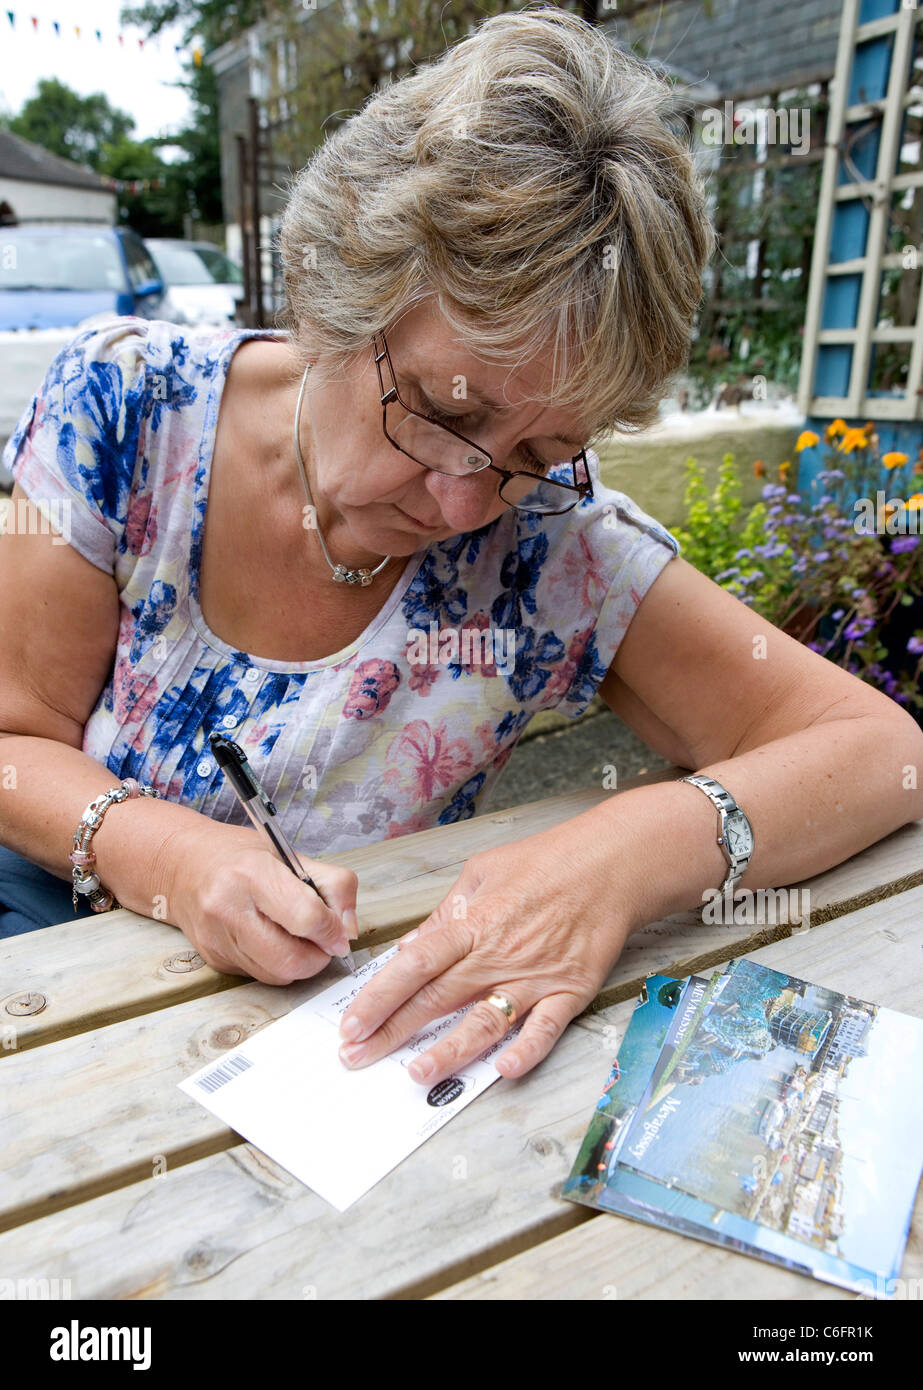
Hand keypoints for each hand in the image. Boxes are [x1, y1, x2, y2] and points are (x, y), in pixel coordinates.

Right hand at [162, 818, 358, 983]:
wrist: (183, 865)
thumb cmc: (240, 856)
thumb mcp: (291, 855)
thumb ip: (333, 886)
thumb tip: (349, 930)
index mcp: (252, 873)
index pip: (306, 917)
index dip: (332, 930)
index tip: (340, 932)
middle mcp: (228, 909)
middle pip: (291, 959)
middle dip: (318, 957)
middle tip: (322, 941)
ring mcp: (217, 939)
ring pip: (277, 975)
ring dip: (299, 964)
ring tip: (297, 937)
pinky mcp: (214, 959)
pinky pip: (259, 975)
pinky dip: (276, 964)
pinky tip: (272, 939)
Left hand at [337, 820, 630, 1083]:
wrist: (608, 865)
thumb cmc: (544, 863)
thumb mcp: (481, 872)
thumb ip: (445, 913)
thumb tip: (411, 946)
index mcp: (472, 924)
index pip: (413, 966)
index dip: (379, 997)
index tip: (352, 1023)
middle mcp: (497, 955)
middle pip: (436, 999)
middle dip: (392, 1032)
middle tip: (357, 1058)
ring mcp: (533, 977)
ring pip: (484, 1022)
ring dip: (449, 1051)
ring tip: (416, 1075)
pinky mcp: (568, 992)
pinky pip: (545, 1028)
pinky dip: (527, 1050)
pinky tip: (505, 1069)